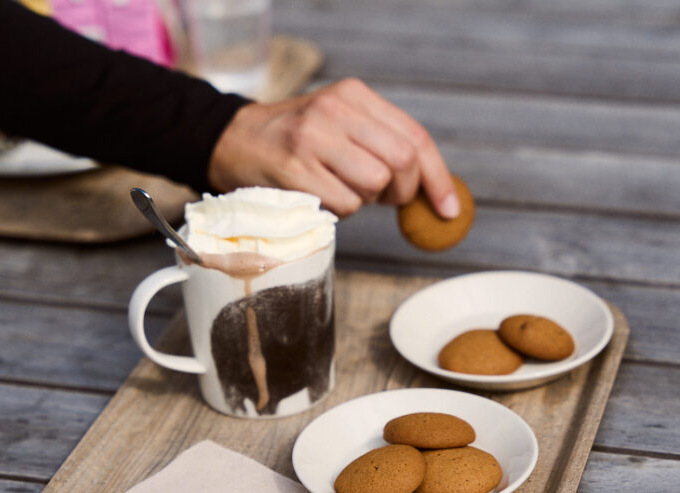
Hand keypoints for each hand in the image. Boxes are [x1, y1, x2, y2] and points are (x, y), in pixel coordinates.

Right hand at [208, 78, 458, 217]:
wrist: (230, 141)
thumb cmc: (294, 140)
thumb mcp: (339, 123)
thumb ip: (382, 143)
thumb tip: (431, 188)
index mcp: (353, 94)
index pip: (415, 137)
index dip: (438, 177)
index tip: (449, 209)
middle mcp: (335, 110)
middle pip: (401, 162)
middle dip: (402, 192)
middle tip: (386, 198)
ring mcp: (312, 138)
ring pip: (373, 186)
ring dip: (364, 200)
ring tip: (339, 188)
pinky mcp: (295, 169)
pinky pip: (344, 205)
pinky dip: (339, 211)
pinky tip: (318, 195)